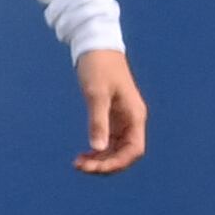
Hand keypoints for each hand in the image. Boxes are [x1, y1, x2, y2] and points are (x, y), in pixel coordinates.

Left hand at [74, 49, 146, 174]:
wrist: (95, 45)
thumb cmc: (99, 66)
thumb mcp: (96, 94)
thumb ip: (98, 121)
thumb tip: (98, 149)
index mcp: (135, 116)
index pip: (133, 150)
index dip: (116, 163)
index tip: (95, 168)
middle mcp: (132, 120)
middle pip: (125, 154)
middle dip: (105, 164)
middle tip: (80, 166)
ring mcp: (123, 119)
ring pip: (116, 149)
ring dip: (100, 159)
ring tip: (79, 163)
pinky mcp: (112, 116)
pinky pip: (109, 140)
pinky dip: (98, 149)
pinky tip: (84, 154)